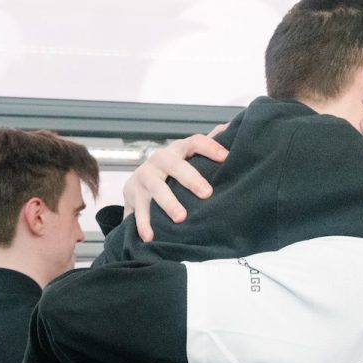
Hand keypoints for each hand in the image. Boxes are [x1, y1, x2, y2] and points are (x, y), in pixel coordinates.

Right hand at [123, 125, 228, 241]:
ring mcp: (143, 178)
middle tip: (206, 194)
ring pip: (156, 188)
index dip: (209, 147)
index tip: (225, 157)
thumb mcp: (187, 157)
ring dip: (168, 202)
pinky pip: (138, 211)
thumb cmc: (171, 170)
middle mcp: (159, 161)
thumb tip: (230, 126)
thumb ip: (206, 146)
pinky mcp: (132, 196)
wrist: (138, 183)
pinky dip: (143, 224)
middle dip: (191, 179)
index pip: (194, 142)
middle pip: (174, 165)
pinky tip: (150, 237)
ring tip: (181, 218)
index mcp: (177, 151)